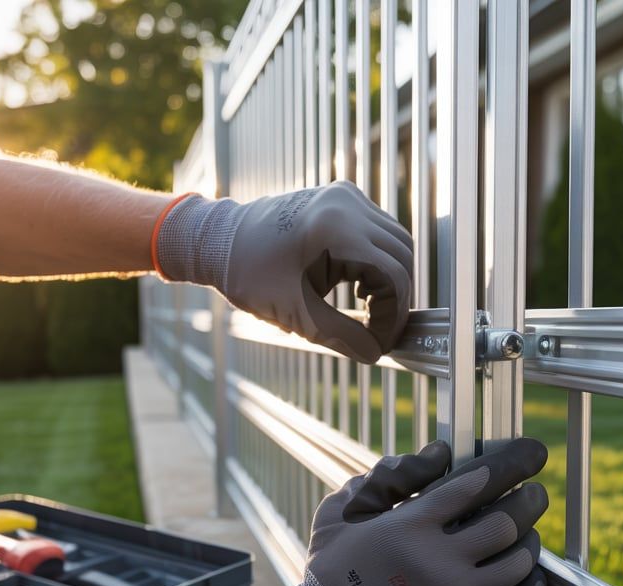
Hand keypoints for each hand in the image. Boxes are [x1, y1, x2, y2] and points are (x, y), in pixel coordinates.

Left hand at [154, 182, 412, 362]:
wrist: (220, 239)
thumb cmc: (251, 276)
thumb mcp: (298, 315)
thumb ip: (343, 337)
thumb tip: (377, 353)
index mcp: (336, 231)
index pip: (393, 276)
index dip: (393, 316)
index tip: (381, 342)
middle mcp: (347, 205)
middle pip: (402, 257)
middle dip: (396, 298)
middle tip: (378, 329)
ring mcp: (347, 196)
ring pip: (397, 241)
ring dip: (390, 277)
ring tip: (368, 307)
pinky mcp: (343, 196)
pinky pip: (380, 229)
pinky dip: (378, 258)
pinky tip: (359, 282)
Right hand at [232, 438, 549, 585]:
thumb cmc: (336, 572)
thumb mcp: (344, 513)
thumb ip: (390, 476)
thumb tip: (440, 452)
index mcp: (410, 526)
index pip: (477, 482)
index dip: (512, 463)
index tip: (530, 455)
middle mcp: (439, 562)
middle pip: (508, 520)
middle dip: (530, 500)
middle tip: (535, 493)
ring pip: (519, 561)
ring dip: (530, 541)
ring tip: (527, 534)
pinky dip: (533, 585)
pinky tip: (527, 575)